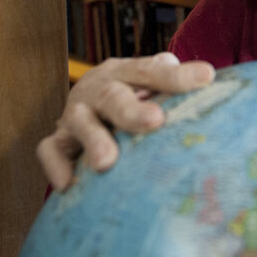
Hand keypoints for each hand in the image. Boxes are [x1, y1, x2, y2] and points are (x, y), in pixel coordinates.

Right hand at [37, 52, 214, 191]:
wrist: (94, 104)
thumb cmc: (138, 101)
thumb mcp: (154, 90)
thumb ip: (173, 90)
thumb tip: (207, 83)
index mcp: (127, 73)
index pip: (151, 71)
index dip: (176, 76)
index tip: (206, 77)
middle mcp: (98, 89)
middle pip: (113, 95)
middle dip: (132, 110)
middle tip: (155, 121)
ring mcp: (76, 114)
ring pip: (80, 122)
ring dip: (93, 139)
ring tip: (105, 163)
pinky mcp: (59, 139)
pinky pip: (50, 150)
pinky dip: (55, 165)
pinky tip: (68, 184)